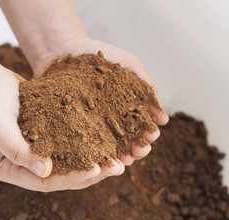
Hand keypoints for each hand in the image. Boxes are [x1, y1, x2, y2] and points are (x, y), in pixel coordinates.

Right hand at [0, 68, 124, 191]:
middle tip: (116, 167)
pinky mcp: (47, 137)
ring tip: (118, 159)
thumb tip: (44, 171)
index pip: (44, 182)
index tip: (95, 171)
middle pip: (61, 177)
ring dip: (93, 162)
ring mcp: (37, 152)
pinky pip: (69, 145)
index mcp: (10, 169)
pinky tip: (106, 141)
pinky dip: (87, 145)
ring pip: (68, 163)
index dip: (70, 178)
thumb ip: (15, 148)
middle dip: (89, 174)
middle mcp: (25, 166)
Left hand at [31, 37, 168, 166]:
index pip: (140, 130)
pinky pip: (82, 143)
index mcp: (126, 111)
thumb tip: (163, 119)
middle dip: (135, 150)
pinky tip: (96, 158)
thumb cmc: (101, 57)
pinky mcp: (72, 128)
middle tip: (138, 152)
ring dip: (116, 157)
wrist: (65, 49)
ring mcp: (91, 126)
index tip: (150, 138)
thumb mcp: (130, 67)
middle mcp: (110, 122)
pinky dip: (90, 152)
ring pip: (106, 148)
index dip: (147, 135)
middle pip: (126, 143)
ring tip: (120, 161)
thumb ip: (147, 88)